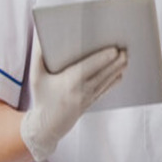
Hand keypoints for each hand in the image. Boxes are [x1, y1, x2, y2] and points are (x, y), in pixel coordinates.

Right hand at [20, 35, 127, 161]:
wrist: (46, 126)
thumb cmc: (41, 99)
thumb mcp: (36, 77)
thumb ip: (37, 55)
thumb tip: (39, 35)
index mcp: (70, 82)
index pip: (91, 67)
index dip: (104, 58)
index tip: (114, 50)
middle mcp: (83, 90)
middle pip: (105, 73)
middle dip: (117, 61)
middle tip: (125, 50)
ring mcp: (90, 97)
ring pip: (108, 80)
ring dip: (118, 68)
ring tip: (125, 57)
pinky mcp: (92, 102)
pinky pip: (107, 89)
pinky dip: (114, 80)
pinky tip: (120, 72)